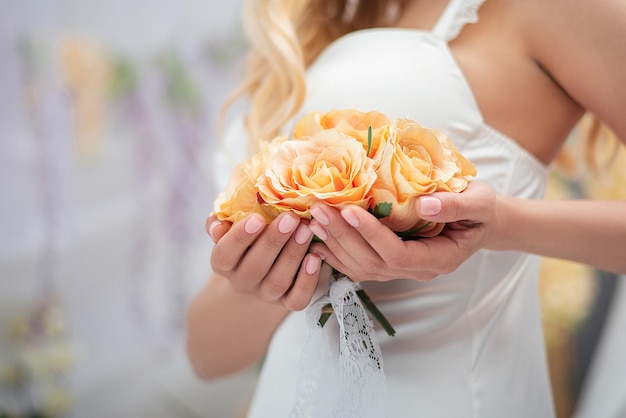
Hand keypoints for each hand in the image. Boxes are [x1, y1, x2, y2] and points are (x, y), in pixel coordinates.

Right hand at [207, 211, 322, 309]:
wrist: (265, 268)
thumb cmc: (248, 237)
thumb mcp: (231, 227)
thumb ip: (222, 222)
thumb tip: (218, 225)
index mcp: (224, 263)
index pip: (225, 254)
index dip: (239, 238)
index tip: (257, 218)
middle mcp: (243, 282)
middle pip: (255, 267)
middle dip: (273, 241)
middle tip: (291, 218)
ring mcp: (266, 295)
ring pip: (277, 281)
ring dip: (293, 254)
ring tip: (306, 230)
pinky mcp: (288, 302)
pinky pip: (297, 298)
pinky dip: (307, 280)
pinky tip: (315, 257)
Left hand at [307, 182, 497, 281]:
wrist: (481, 222)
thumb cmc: (482, 209)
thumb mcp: (479, 202)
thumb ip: (456, 206)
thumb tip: (423, 205)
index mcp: (440, 258)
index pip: (398, 254)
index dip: (371, 235)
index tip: (349, 210)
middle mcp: (418, 270)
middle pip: (373, 262)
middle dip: (343, 236)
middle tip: (319, 210)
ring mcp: (403, 270)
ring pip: (361, 267)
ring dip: (334, 244)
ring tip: (312, 219)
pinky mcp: (390, 262)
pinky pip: (359, 265)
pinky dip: (335, 253)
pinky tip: (316, 238)